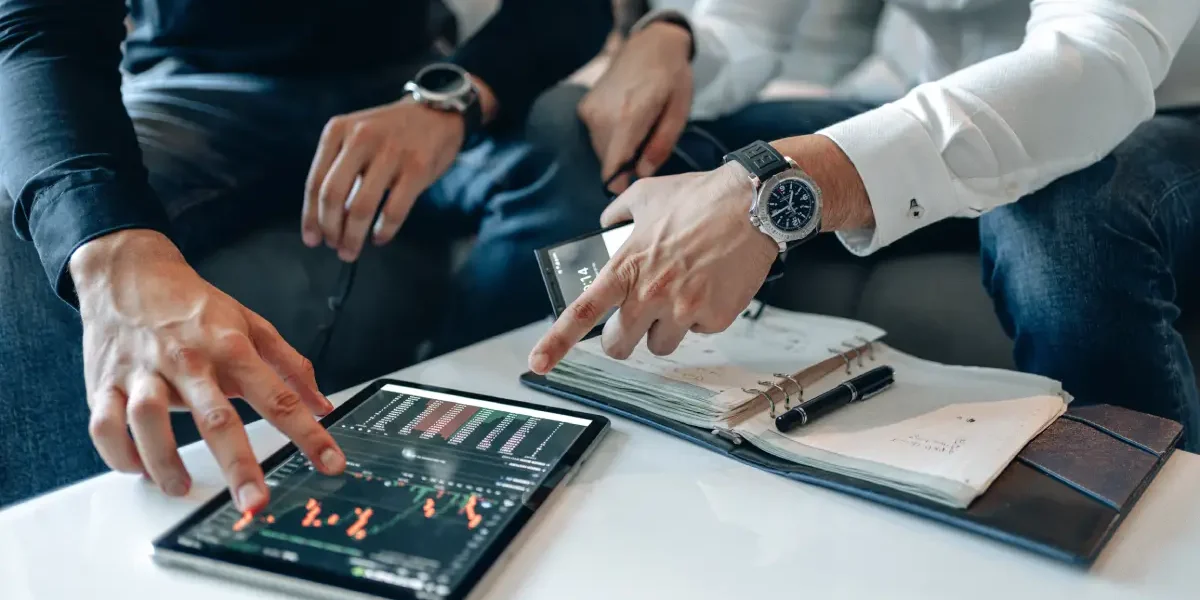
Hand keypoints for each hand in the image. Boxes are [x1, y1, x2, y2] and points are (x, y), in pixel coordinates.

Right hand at [70, 230, 344, 512]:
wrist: (129, 272)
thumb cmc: (194, 306)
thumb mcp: (251, 325)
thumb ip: (291, 366)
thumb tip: (324, 404)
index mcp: (231, 348)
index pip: (278, 397)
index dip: (308, 434)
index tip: (331, 464)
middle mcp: (188, 361)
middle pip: (216, 417)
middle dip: (238, 464)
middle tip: (255, 502)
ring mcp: (143, 372)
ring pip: (149, 420)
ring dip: (165, 461)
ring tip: (181, 488)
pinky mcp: (105, 382)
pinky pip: (104, 424)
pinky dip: (118, 453)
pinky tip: (139, 468)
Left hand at [302, 100, 463, 261]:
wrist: (436, 112)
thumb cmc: (392, 132)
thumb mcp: (357, 136)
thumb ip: (341, 168)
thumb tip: (326, 218)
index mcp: (338, 131)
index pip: (316, 182)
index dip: (311, 217)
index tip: (312, 239)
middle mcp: (361, 138)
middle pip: (333, 195)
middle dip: (330, 229)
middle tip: (334, 246)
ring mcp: (391, 152)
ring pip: (361, 207)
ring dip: (353, 236)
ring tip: (352, 250)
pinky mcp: (417, 168)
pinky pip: (394, 210)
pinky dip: (384, 231)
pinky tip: (380, 238)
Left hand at [528, 163, 775, 371]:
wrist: (754, 205)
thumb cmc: (700, 197)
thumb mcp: (646, 196)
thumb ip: (617, 214)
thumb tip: (605, 224)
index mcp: (627, 267)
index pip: (582, 313)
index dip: (556, 342)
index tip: (538, 363)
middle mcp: (651, 293)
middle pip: (619, 345)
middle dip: (623, 339)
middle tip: (634, 322)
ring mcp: (684, 310)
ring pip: (660, 345)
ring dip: (665, 327)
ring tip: (682, 292)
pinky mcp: (715, 318)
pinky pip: (699, 331)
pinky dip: (702, 316)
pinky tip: (711, 285)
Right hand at [579, 21, 693, 193]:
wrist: (650, 44)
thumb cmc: (672, 77)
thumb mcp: (679, 112)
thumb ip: (660, 145)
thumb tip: (642, 174)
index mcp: (628, 118)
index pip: (613, 168)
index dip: (621, 186)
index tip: (634, 190)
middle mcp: (602, 117)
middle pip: (608, 162)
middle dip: (626, 166)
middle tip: (647, 152)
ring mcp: (590, 111)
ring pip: (601, 151)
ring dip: (618, 152)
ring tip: (639, 132)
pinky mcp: (584, 108)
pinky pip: (596, 137)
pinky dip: (611, 138)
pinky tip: (626, 121)